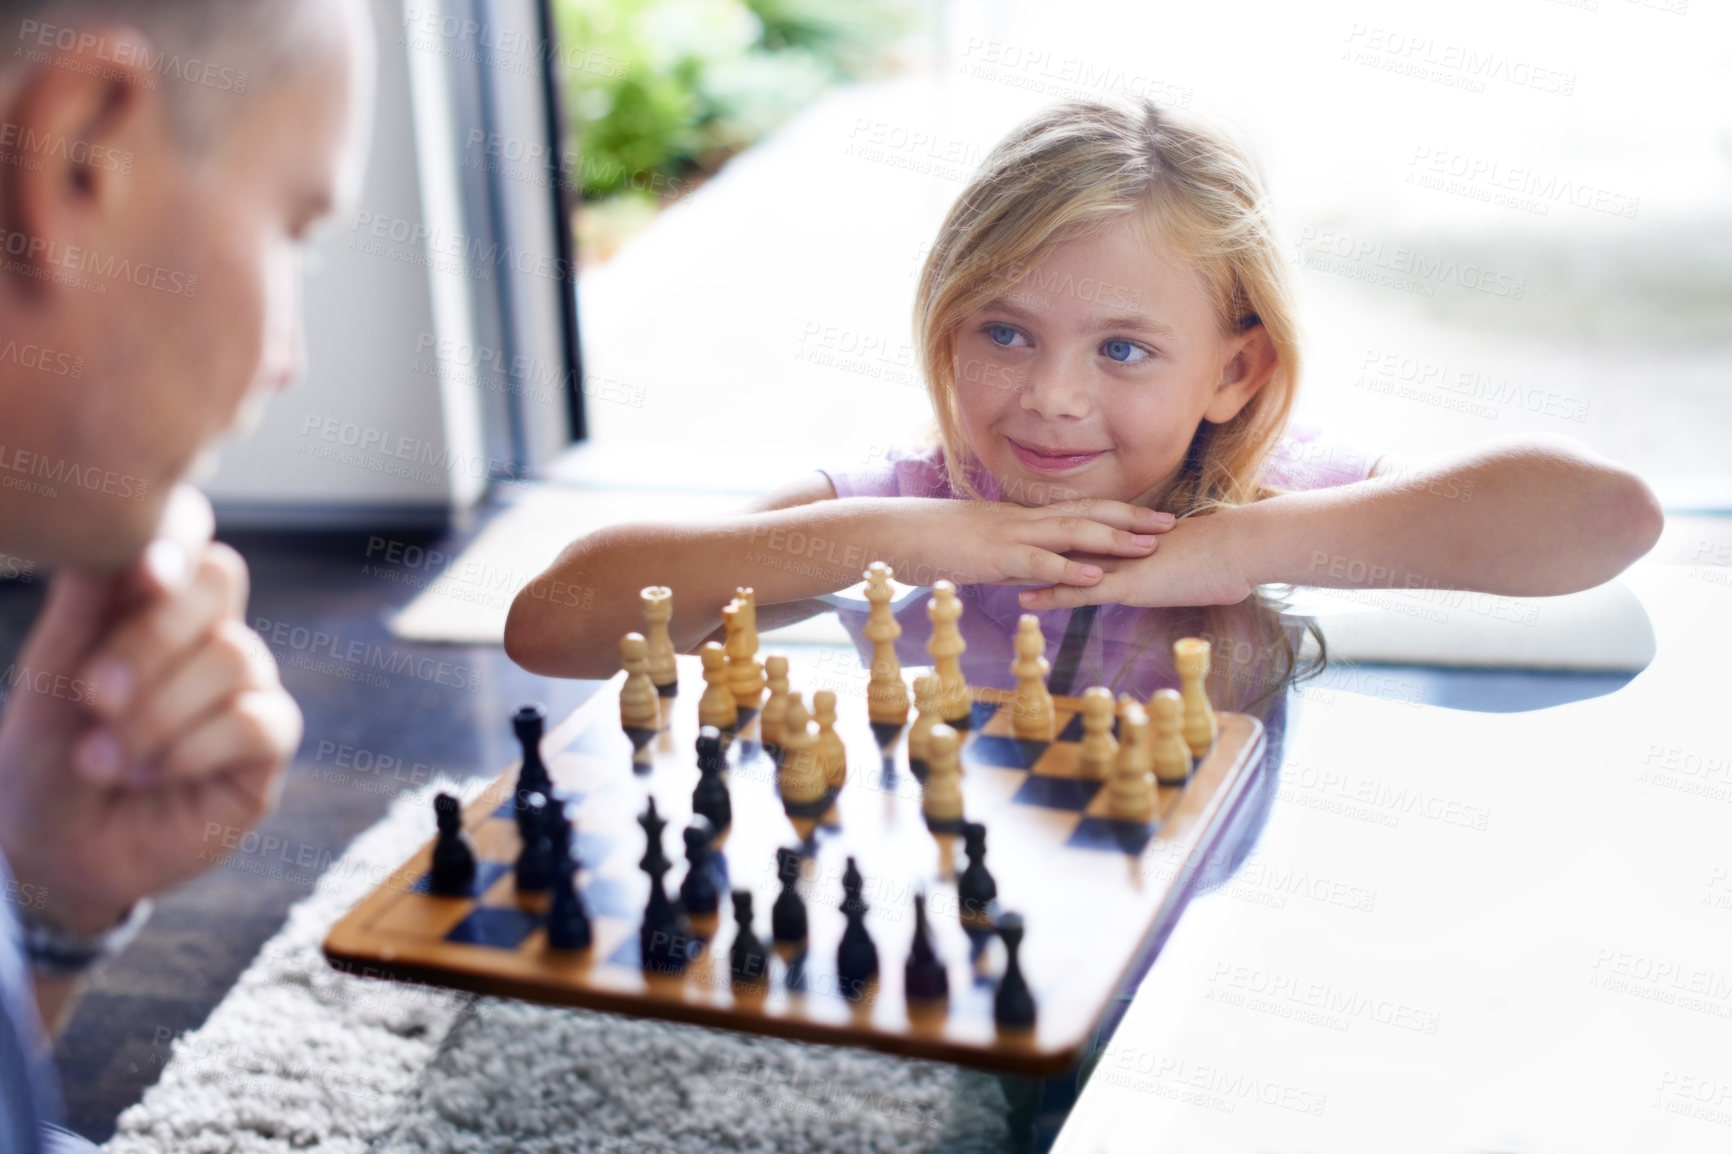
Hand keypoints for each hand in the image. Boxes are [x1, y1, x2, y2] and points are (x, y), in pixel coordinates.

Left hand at [0, 486, 301, 935]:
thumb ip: (85, 606)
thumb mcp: (48, 678)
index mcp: (153, 600)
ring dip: (159, 713)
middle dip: (154, 636)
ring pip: (236, 656)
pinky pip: (259, 720)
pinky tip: (153, 776)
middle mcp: (207, 632)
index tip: (141, 577)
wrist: (58, 853)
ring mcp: (245, 685)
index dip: (177, 541)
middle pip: (221, 580)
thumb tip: (118, 535)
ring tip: (104, 760)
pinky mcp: (268, 745)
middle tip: (93, 694)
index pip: (190, 535)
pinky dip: (195, 748)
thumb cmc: (47, 760)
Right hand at [902, 496, 1175, 589]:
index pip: (1079, 509)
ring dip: (1113, 539)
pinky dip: (1070, 569)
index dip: (1118, 511)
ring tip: (1148, 546)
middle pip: (1087, 513)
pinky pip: (1038, 562)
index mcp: (1022, 517)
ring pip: (1070, 532)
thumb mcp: (983, 550)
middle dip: (1131, 518)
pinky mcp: (995, 557)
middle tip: (1172, 523)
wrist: (894, 533)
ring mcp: (1010, 535)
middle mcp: (1023, 519)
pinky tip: (1096, 578)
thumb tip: (1044, 575)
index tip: (1152, 515)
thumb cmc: (933, 543)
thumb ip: (1017, 560)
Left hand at [1013, 509, 1256, 610]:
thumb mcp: (1208, 568)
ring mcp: (1121, 565)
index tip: (1032, 541)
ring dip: (1031, 572)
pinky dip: (1051, 595)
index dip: (1058, 540)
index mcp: (1134, 542)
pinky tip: (1026, 599)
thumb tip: (1218, 582)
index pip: (1087, 538)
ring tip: (997, 575)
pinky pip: (1080, 591)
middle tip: (999, 551)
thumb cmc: (1233, 559)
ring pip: (1064, 567)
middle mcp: (1120, 549)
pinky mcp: (1127, 584)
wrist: (1242, 548)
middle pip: (1065, 546)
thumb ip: (1198, 574)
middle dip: (1032, 550)